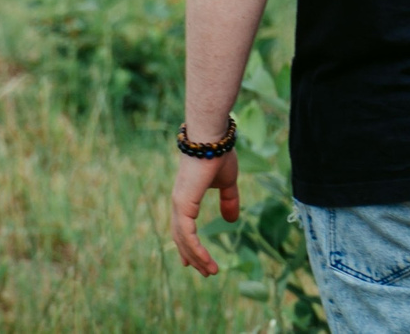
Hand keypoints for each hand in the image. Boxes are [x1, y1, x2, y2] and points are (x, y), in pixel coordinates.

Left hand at [171, 149, 240, 274]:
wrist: (213, 138)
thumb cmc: (219, 154)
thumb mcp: (227, 183)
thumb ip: (229, 200)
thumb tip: (231, 220)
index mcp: (186, 196)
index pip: (182, 226)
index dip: (186, 245)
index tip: (189, 261)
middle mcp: (179, 202)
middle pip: (180, 237)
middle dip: (192, 256)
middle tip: (205, 271)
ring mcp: (179, 204)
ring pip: (183, 239)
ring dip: (197, 257)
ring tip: (211, 271)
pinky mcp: (183, 204)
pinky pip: (187, 234)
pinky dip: (195, 250)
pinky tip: (205, 260)